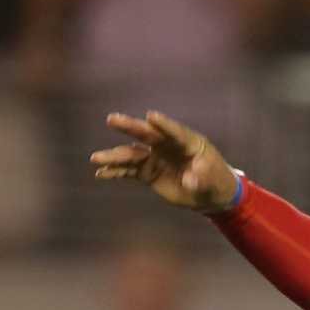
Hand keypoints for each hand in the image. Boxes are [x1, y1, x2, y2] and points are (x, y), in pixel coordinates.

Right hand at [90, 111, 238, 212]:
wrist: (208, 193)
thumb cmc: (214, 180)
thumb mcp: (212, 180)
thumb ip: (201, 179)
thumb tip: (190, 181)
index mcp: (186, 141)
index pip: (174, 131)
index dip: (163, 124)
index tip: (150, 116)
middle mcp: (166, 145)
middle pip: (146, 134)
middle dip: (129, 127)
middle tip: (112, 119)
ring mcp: (155, 157)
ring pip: (132, 154)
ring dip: (114, 156)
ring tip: (95, 158)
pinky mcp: (148, 172)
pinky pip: (129, 170)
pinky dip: (115, 172)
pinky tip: (101, 173)